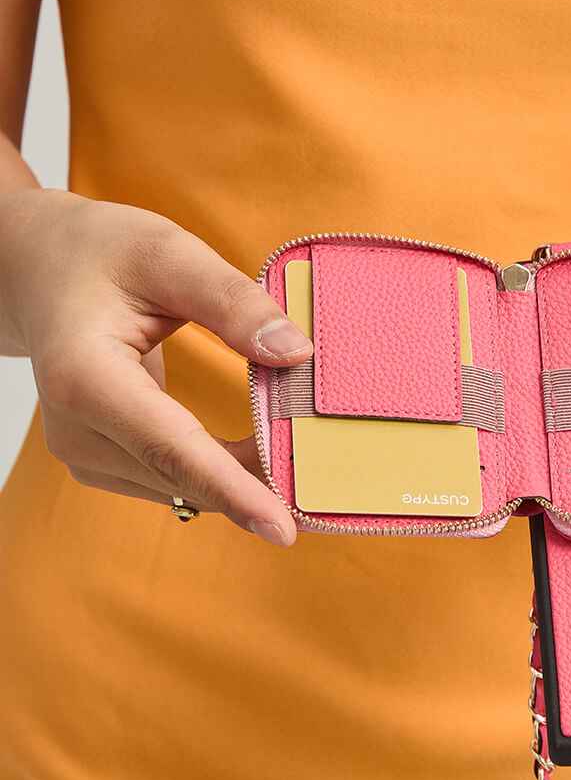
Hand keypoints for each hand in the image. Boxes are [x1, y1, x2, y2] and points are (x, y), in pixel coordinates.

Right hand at [0, 188, 312, 543]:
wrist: (36, 268)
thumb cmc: (98, 253)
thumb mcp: (168, 253)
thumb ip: (232, 301)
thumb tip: (296, 354)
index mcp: (84, 376)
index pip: (170, 447)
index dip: (231, 490)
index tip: (282, 526)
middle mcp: (76, 427)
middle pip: (182, 474)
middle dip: (255, 484)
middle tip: (327, 486)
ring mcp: (83, 452)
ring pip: (181, 486)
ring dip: (242, 477)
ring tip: (296, 452)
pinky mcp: (102, 461)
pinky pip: (174, 479)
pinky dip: (220, 471)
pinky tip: (260, 454)